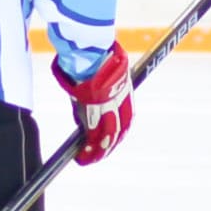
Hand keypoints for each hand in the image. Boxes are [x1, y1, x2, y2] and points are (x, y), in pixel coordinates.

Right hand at [57, 42, 136, 162]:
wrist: (90, 50)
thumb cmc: (96, 54)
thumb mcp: (109, 70)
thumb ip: (104, 83)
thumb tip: (91, 92)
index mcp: (124, 91)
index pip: (127, 118)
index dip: (120, 131)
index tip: (114, 140)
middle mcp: (118, 101)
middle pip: (119, 129)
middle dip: (110, 145)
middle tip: (101, 155)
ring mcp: (106, 106)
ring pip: (107, 135)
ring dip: (99, 150)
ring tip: (90, 159)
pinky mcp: (92, 109)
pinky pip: (92, 133)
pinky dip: (89, 146)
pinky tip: (83, 155)